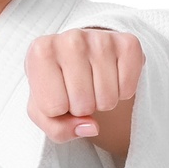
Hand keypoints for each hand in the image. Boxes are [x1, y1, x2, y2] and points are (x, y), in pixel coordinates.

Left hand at [25, 27, 143, 161]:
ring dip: (102, 102)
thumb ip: (58, 129)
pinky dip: (122, 93)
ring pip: (107, 100)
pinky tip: (112, 77)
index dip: (58, 112)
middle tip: (79, 90)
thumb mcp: (44, 112)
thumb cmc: (57, 86)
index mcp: (40, 52)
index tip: (58, 93)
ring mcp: (101, 38)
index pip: (53, 108)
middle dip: (82, 108)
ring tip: (94, 84)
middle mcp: (70, 38)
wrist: (82, 57)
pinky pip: (128, 90)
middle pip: (82, 105)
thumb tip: (92, 127)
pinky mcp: (128, 42)